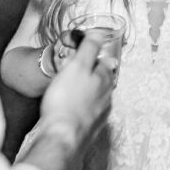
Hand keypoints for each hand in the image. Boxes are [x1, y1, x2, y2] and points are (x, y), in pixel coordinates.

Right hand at [39, 30, 115, 146]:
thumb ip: (89, 48)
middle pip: (101, 80)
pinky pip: (89, 112)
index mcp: (105, 79)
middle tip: (72, 73)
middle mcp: (107, 96)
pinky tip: (71, 109)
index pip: (104, 62)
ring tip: (69, 90)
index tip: (79, 57)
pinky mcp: (92, 127)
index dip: (91, 58)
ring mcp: (101, 113)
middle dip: (89, 75)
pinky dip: (81, 107)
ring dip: (85, 91)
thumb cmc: (66, 100)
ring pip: (96, 96)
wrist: (62, 136)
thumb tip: (100, 33)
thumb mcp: (76, 65)